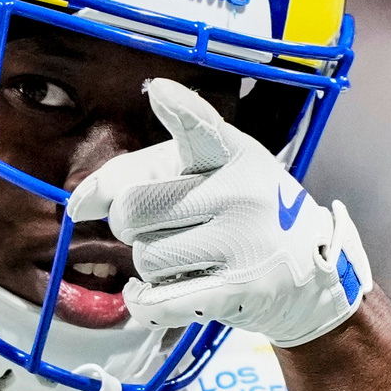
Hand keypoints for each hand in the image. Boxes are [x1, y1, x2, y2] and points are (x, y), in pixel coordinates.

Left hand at [67, 78, 371, 346]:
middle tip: (159, 225)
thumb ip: (137, 175)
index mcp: (233, 154)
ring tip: (185, 257)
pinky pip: (157, 300)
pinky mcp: (237, 292)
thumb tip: (77, 206)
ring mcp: (242, 244)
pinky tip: (157, 290)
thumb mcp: (207, 176)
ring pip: (144, 257)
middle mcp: (241, 194)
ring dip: (149, 264)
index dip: (179, 110)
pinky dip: (143, 300)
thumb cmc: (240, 213)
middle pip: (133, 209)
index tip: (162, 91)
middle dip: (128, 222)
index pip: (202, 128)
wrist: (313, 271)